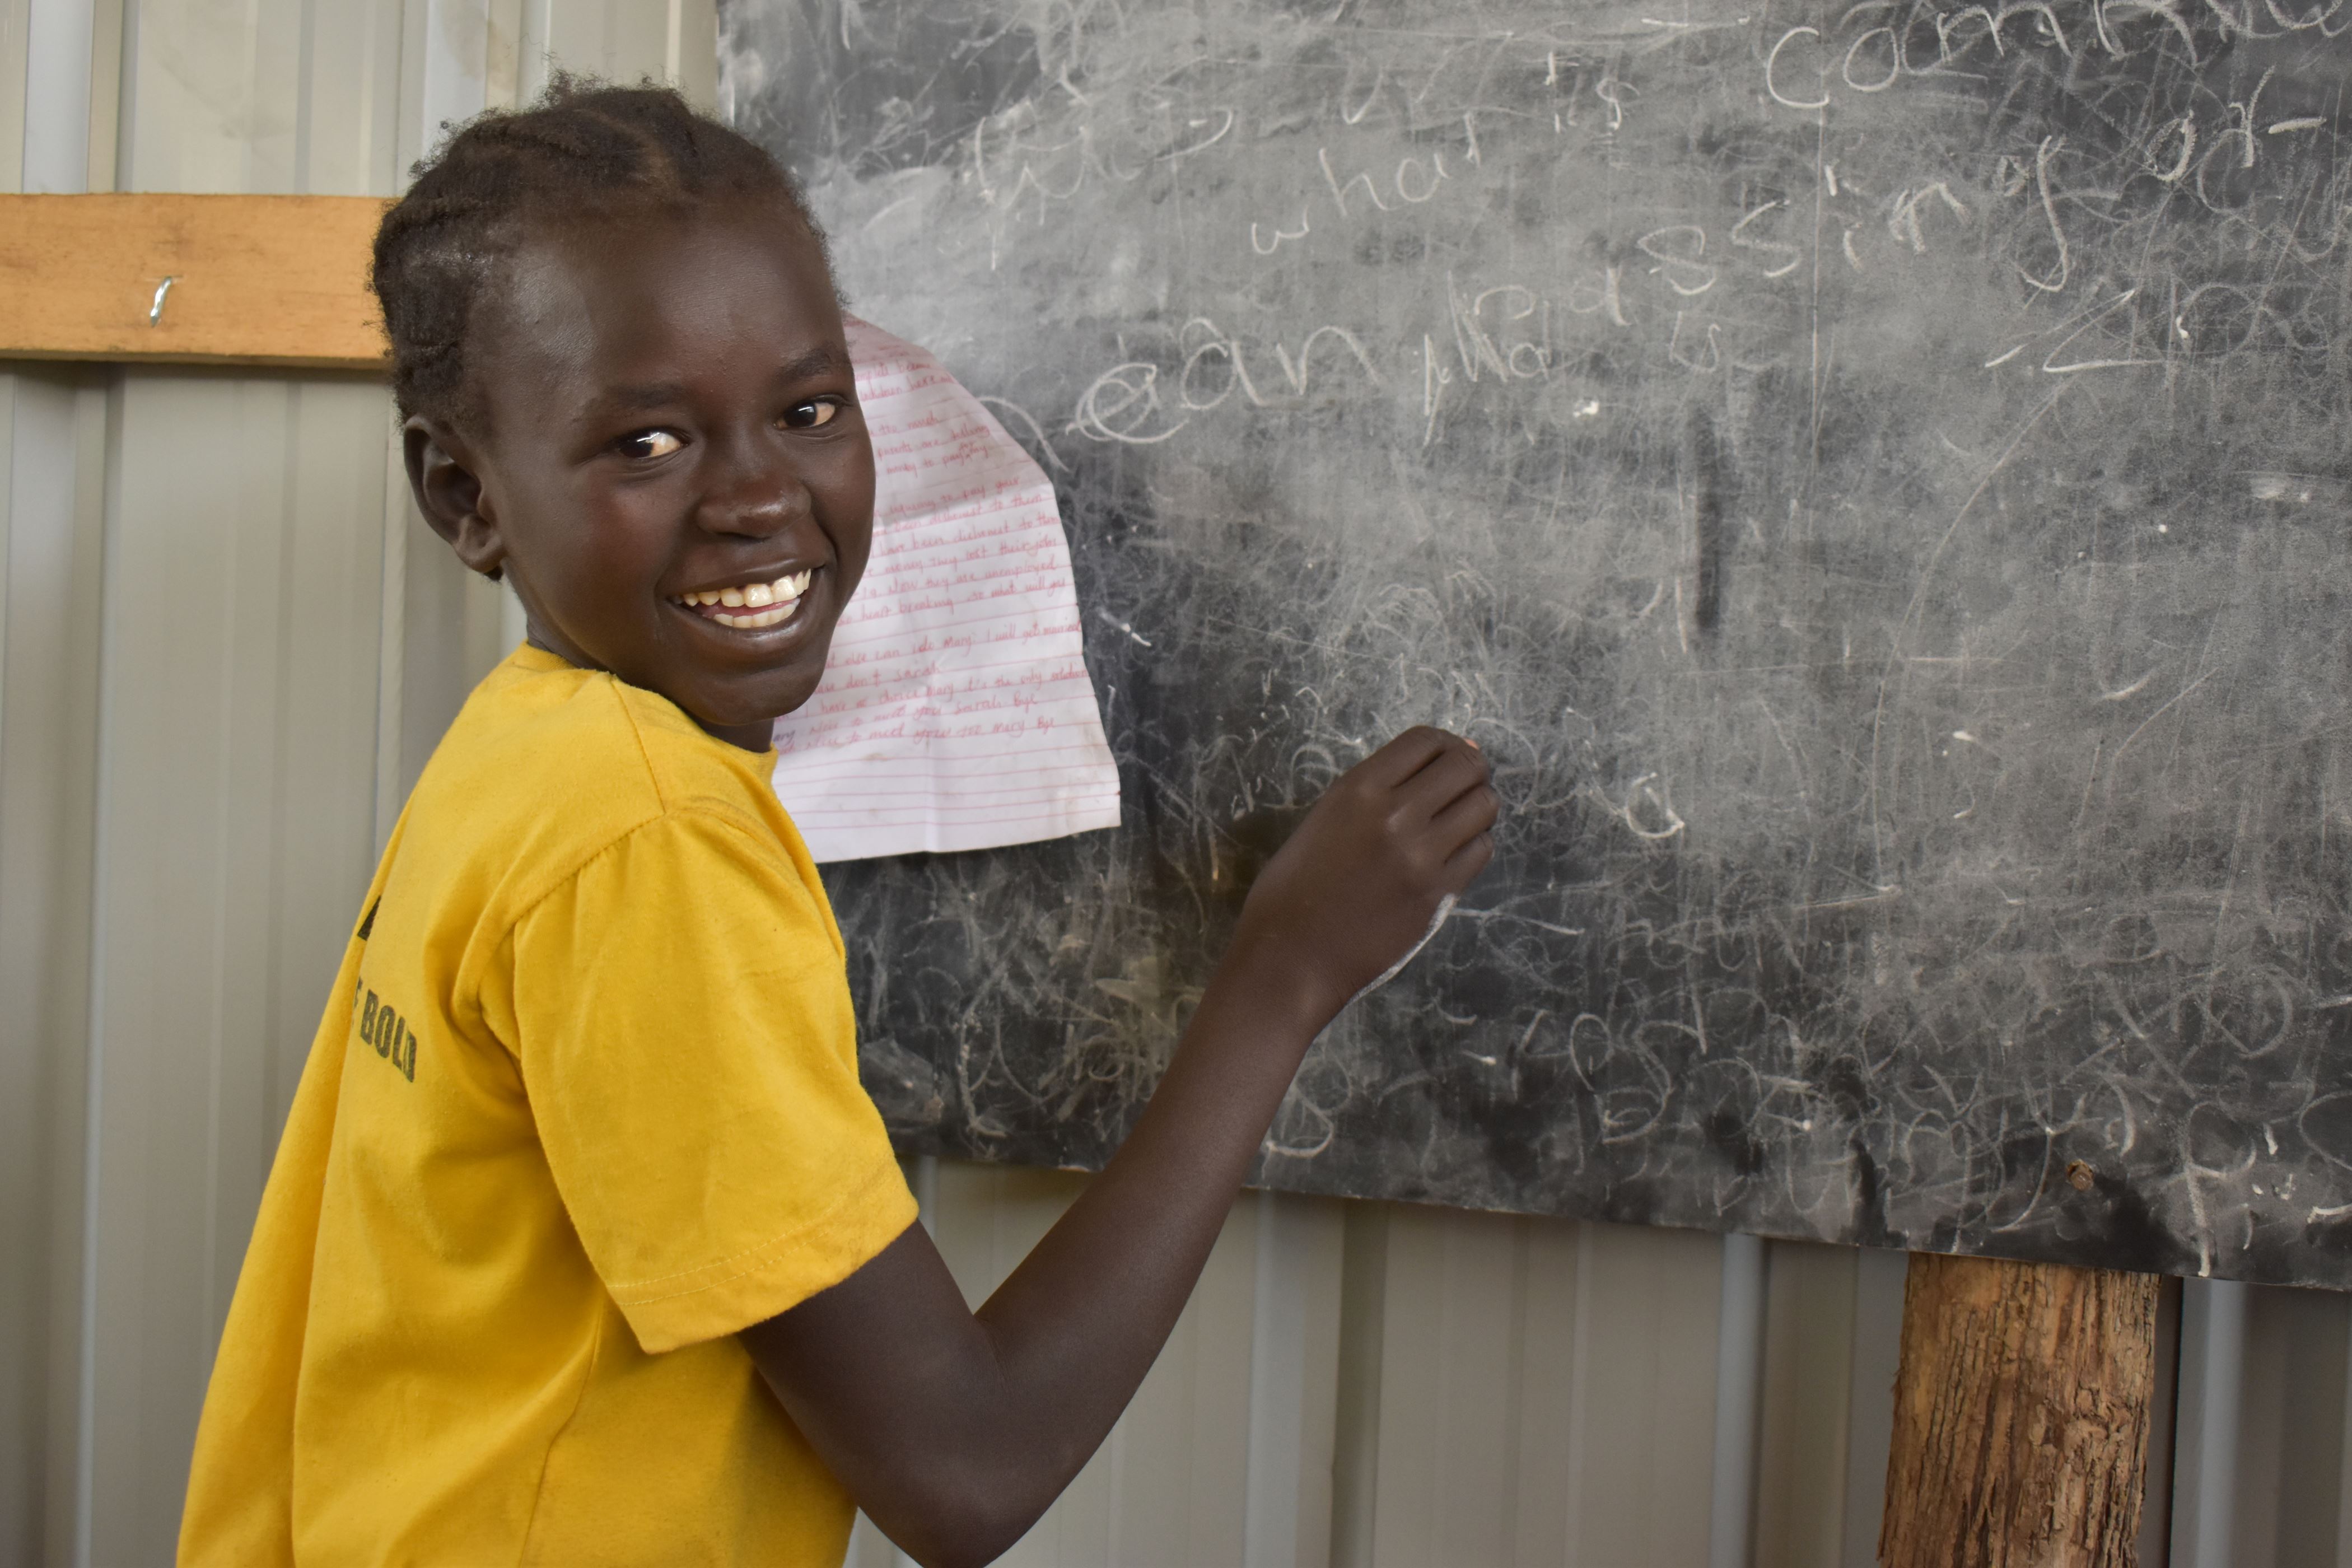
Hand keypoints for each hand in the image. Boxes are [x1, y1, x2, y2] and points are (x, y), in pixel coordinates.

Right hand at [1231, 727, 1496, 1020]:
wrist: (1292, 956)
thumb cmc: (1294, 887)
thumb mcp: (1326, 819)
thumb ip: (1378, 790)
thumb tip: (1445, 757)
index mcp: (1359, 789)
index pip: (1426, 740)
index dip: (1443, 745)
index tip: (1442, 762)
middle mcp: (1396, 814)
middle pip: (1466, 766)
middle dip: (1469, 771)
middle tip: (1457, 790)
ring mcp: (1422, 856)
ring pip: (1484, 806)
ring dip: (1476, 808)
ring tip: (1455, 823)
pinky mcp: (1439, 894)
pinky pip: (1481, 850)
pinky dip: (1473, 845)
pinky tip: (1450, 856)